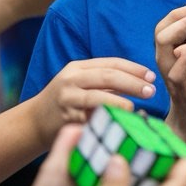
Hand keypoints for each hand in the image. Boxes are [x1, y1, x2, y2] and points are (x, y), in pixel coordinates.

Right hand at [32, 57, 157, 144]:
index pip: (112, 63)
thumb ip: (105, 83)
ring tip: (135, 108)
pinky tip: (118, 122)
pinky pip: (90, 117)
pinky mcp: (66, 116)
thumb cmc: (66, 104)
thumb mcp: (81, 86)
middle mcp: (72, 78)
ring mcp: (68, 97)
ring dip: (120, 102)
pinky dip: (106, 119)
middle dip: (133, 83)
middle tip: (151, 91)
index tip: (151, 77)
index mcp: (79, 67)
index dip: (134, 69)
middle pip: (108, 76)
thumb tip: (140, 84)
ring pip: (99, 96)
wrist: (34, 122)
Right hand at [154, 5, 185, 154]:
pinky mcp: (185, 92)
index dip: (177, 14)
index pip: (164, 28)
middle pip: (160, 33)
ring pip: (164, 48)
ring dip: (182, 30)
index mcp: (171, 57)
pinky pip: (178, 71)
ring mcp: (174, 79)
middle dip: (178, 17)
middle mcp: (167, 66)